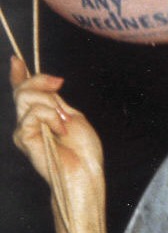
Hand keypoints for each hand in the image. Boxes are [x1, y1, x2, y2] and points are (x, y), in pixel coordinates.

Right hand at [10, 56, 103, 189]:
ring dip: (50, 104)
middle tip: (59, 84)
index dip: (19, 75)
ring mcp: (23, 130)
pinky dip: (50, 117)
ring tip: (63, 123)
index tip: (16, 60)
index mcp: (41, 115)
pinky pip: (32, 114)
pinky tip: (60, 130)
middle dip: (41, 81)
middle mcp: (28, 121)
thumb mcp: (72, 116)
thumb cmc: (83, 150)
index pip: (23, 92)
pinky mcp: (23, 138)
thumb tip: (48, 82)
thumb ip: (55, 100)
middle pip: (23, 89)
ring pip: (26, 97)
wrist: (85, 172)